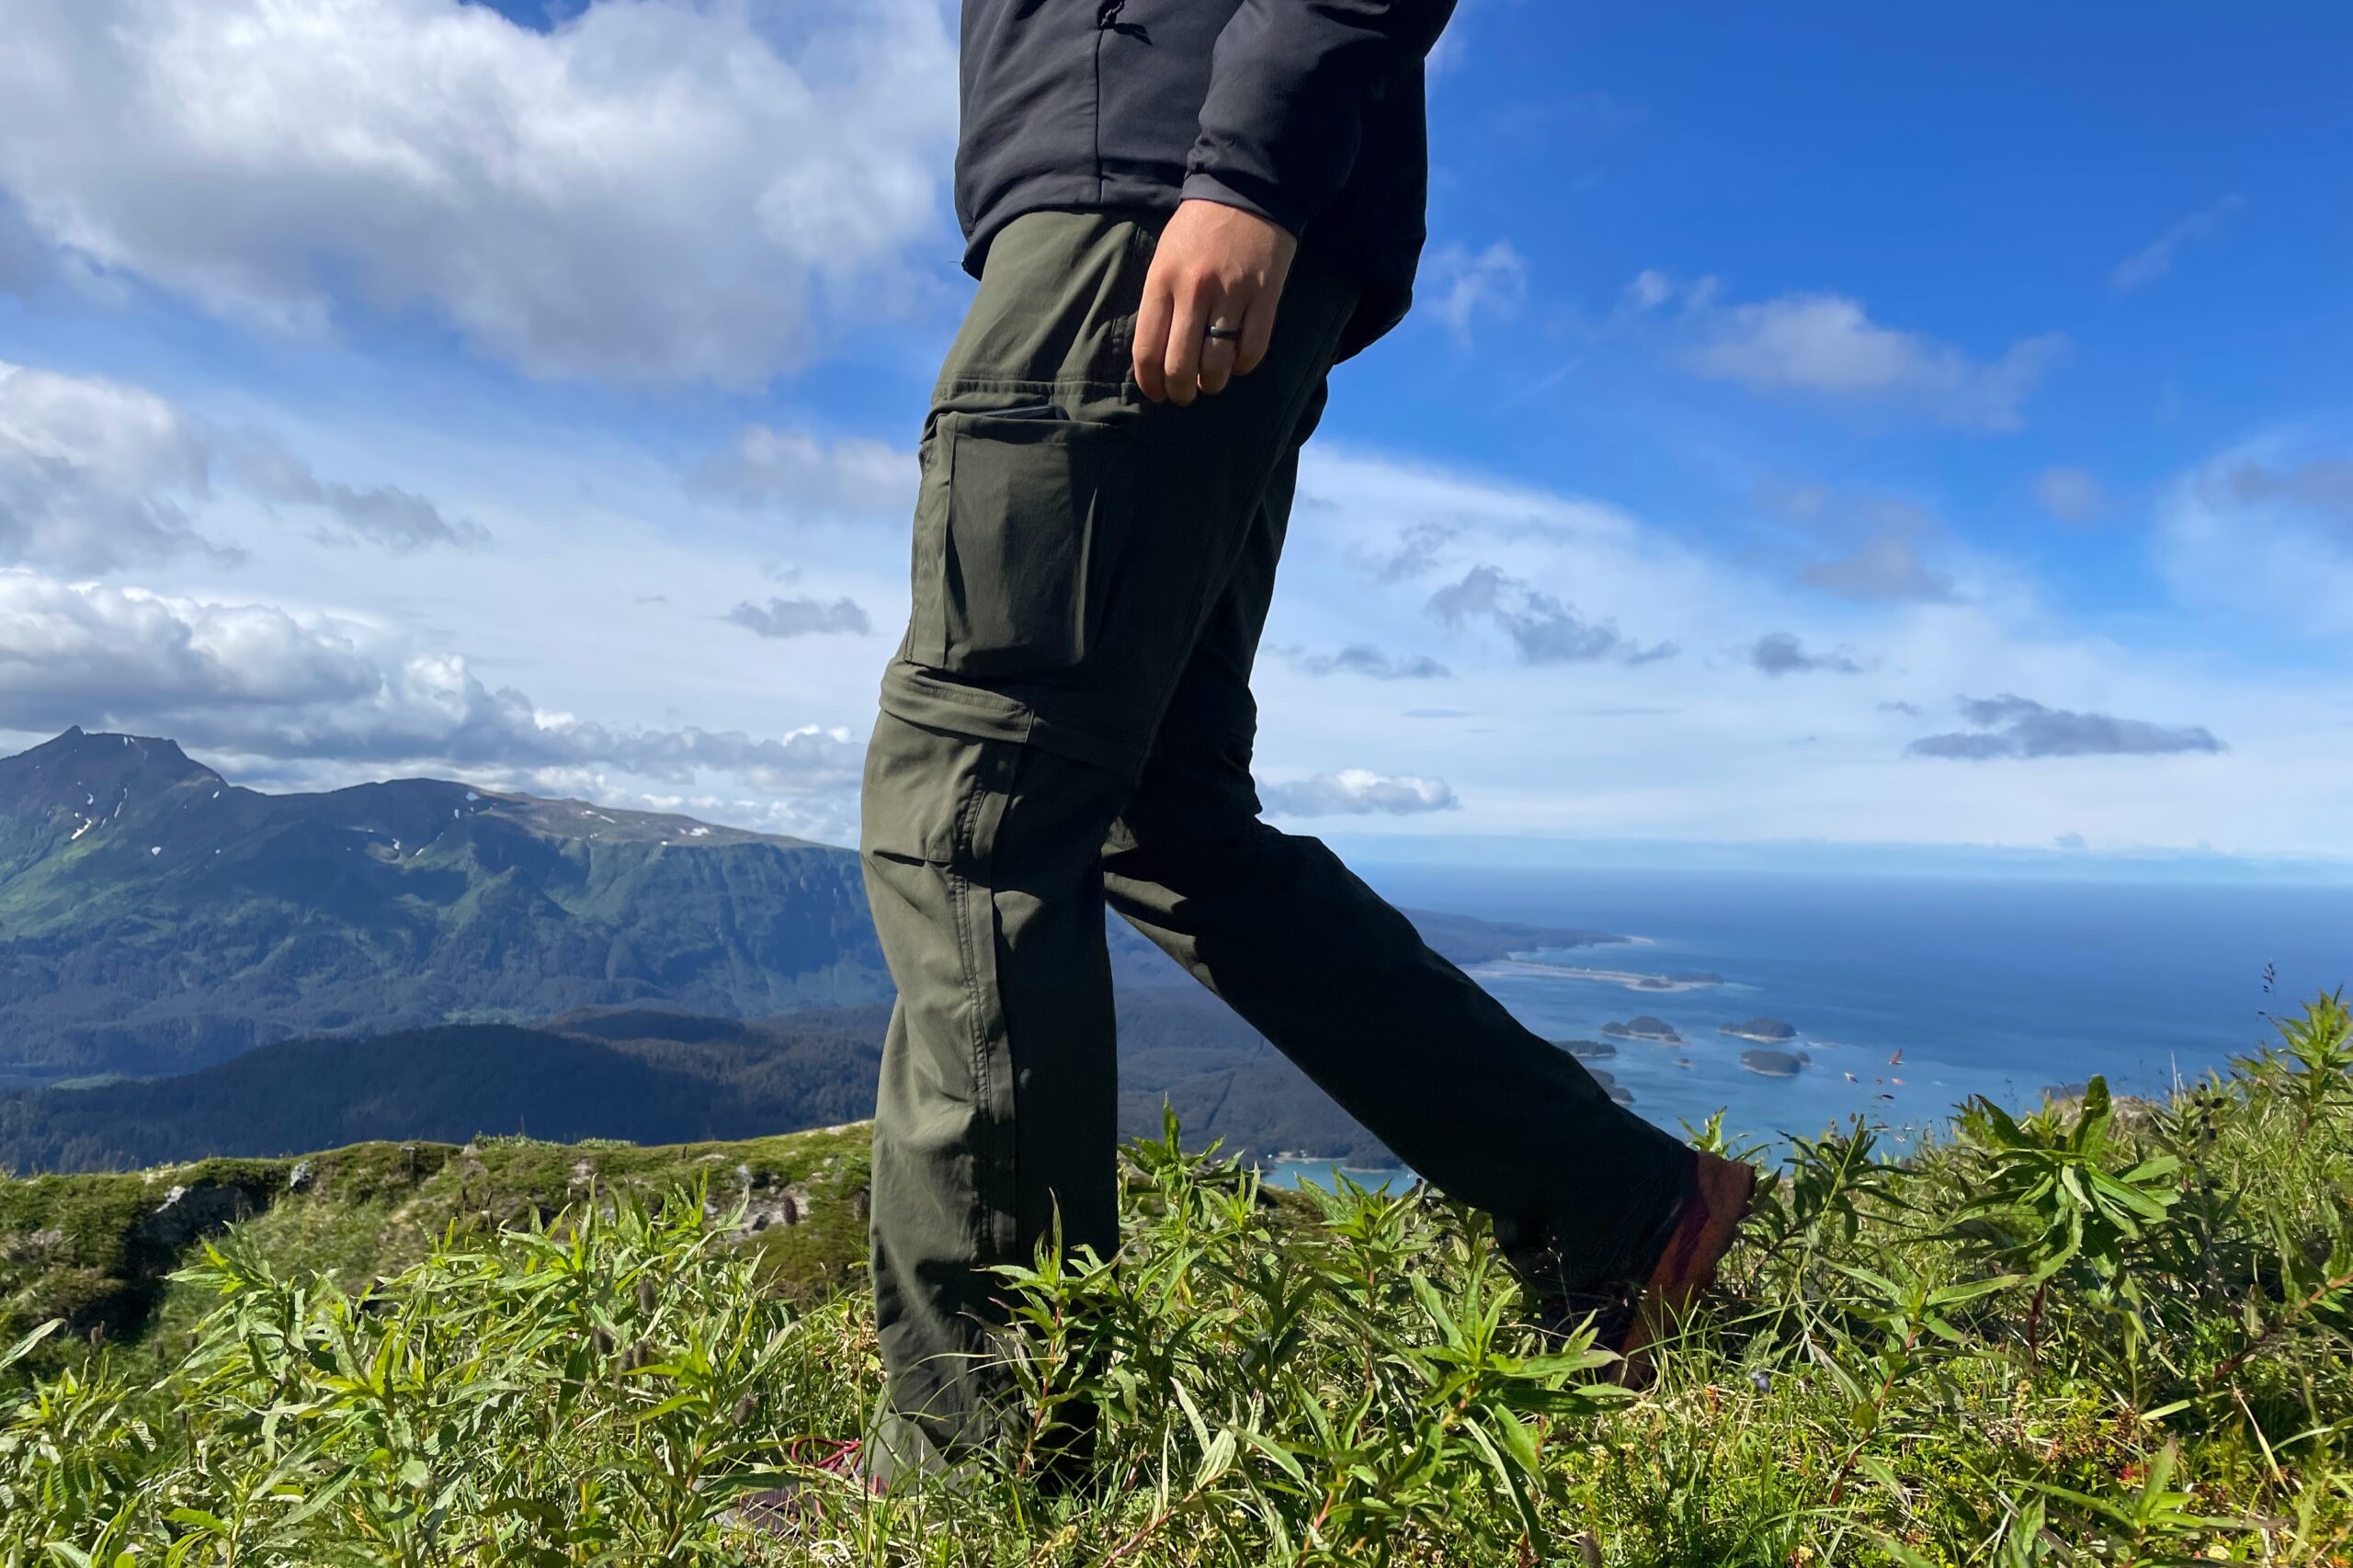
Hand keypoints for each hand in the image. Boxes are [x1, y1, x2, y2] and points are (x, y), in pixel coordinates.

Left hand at [1132, 198, 1298, 405]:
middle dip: (1180, 392)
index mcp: (1161, 280)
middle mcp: (1193, 291)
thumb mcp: (1164, 257)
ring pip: (1216, 365)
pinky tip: (1238, 360)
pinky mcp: (1264, 296)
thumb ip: (1160, 302)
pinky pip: (1252, 350)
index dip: (1150, 382)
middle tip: (1184, 395)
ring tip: (1211, 381)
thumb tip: (1157, 354)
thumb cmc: (1199, 228)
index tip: (1156, 393)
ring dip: (1212, 383)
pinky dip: (1243, 365)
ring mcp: (1231, 294)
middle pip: (1180, 365)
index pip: (1147, 348)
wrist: (1246, 190)